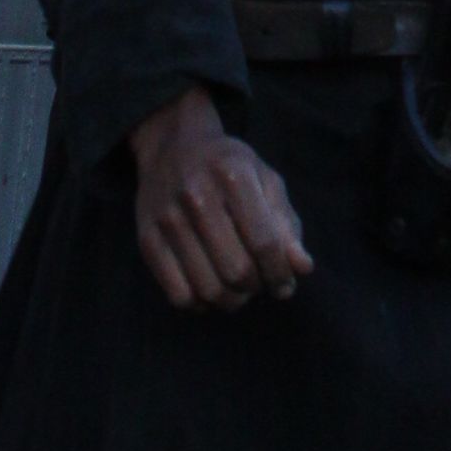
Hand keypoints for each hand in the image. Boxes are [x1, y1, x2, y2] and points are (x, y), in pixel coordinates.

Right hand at [126, 85, 308, 313]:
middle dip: (256, 287)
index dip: (280, 272)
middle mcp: (198, 195)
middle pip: (236, 270)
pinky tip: (209, 289)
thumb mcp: (264, 180)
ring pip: (208, 289)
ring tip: (238, 289)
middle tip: (259, 283)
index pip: (264, 242)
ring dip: (231, 300)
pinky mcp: (147, 239)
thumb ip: (286, 224)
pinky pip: (178, 295)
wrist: (173, 145)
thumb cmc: (229, 167)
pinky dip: (200, 304)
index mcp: (234, 175)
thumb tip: (303, 268)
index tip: (285, 285)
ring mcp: (168, 219)